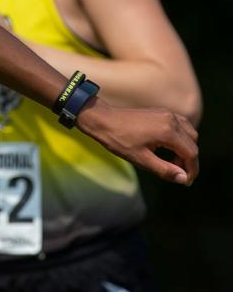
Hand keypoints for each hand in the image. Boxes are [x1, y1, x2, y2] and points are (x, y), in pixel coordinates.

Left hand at [76, 98, 198, 185]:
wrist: (102, 119)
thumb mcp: (141, 159)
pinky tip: (168, 148)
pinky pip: (180, 125)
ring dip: (185, 148)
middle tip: (176, 172)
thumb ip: (165, 170)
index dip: (191, 170)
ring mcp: (167, 113)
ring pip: (189, 133)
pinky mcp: (161, 112)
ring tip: (172, 161)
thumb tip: (183, 179)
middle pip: (192, 143)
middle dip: (188, 160)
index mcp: (168, 131)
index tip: (185, 182)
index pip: (191, 153)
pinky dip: (180, 138)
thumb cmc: (119, 140)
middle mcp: (171, 119)